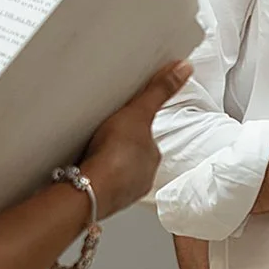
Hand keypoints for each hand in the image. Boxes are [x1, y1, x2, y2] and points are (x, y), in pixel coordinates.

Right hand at [79, 61, 192, 214]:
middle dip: (120, 148)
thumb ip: (160, 90)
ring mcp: (123, 191)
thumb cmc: (114, 155)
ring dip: (107, 164)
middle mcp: (142, 177)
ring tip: (92, 153)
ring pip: (117, 173)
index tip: (122, 123)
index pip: (147, 138)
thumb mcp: (139, 112)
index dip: (134, 128)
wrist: (89, 188)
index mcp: (152, 156)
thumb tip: (183, 69)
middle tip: (104, 137)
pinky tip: (84, 169)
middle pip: (132, 155)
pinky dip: (95, 178)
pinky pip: (101, 185)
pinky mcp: (103, 199)